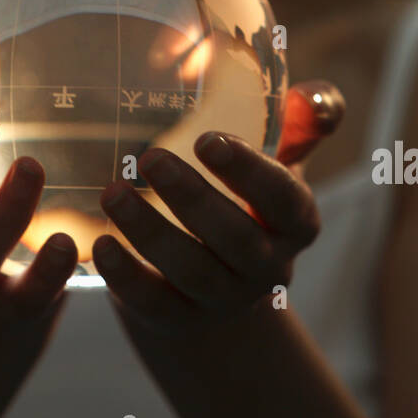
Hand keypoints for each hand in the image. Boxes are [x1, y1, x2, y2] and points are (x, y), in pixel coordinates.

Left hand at [91, 81, 344, 339]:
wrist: (219, 285)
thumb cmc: (249, 201)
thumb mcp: (279, 162)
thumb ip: (302, 122)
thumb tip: (317, 98)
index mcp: (296, 222)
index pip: (284, 199)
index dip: (248, 171)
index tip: (206, 139)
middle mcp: (268, 267)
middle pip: (236, 239)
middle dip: (192, 198)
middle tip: (149, 158)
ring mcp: (224, 299)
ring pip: (193, 271)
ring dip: (150, 232)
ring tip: (112, 193)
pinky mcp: (178, 319)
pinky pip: (154, 303)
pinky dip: (126, 276)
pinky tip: (100, 245)